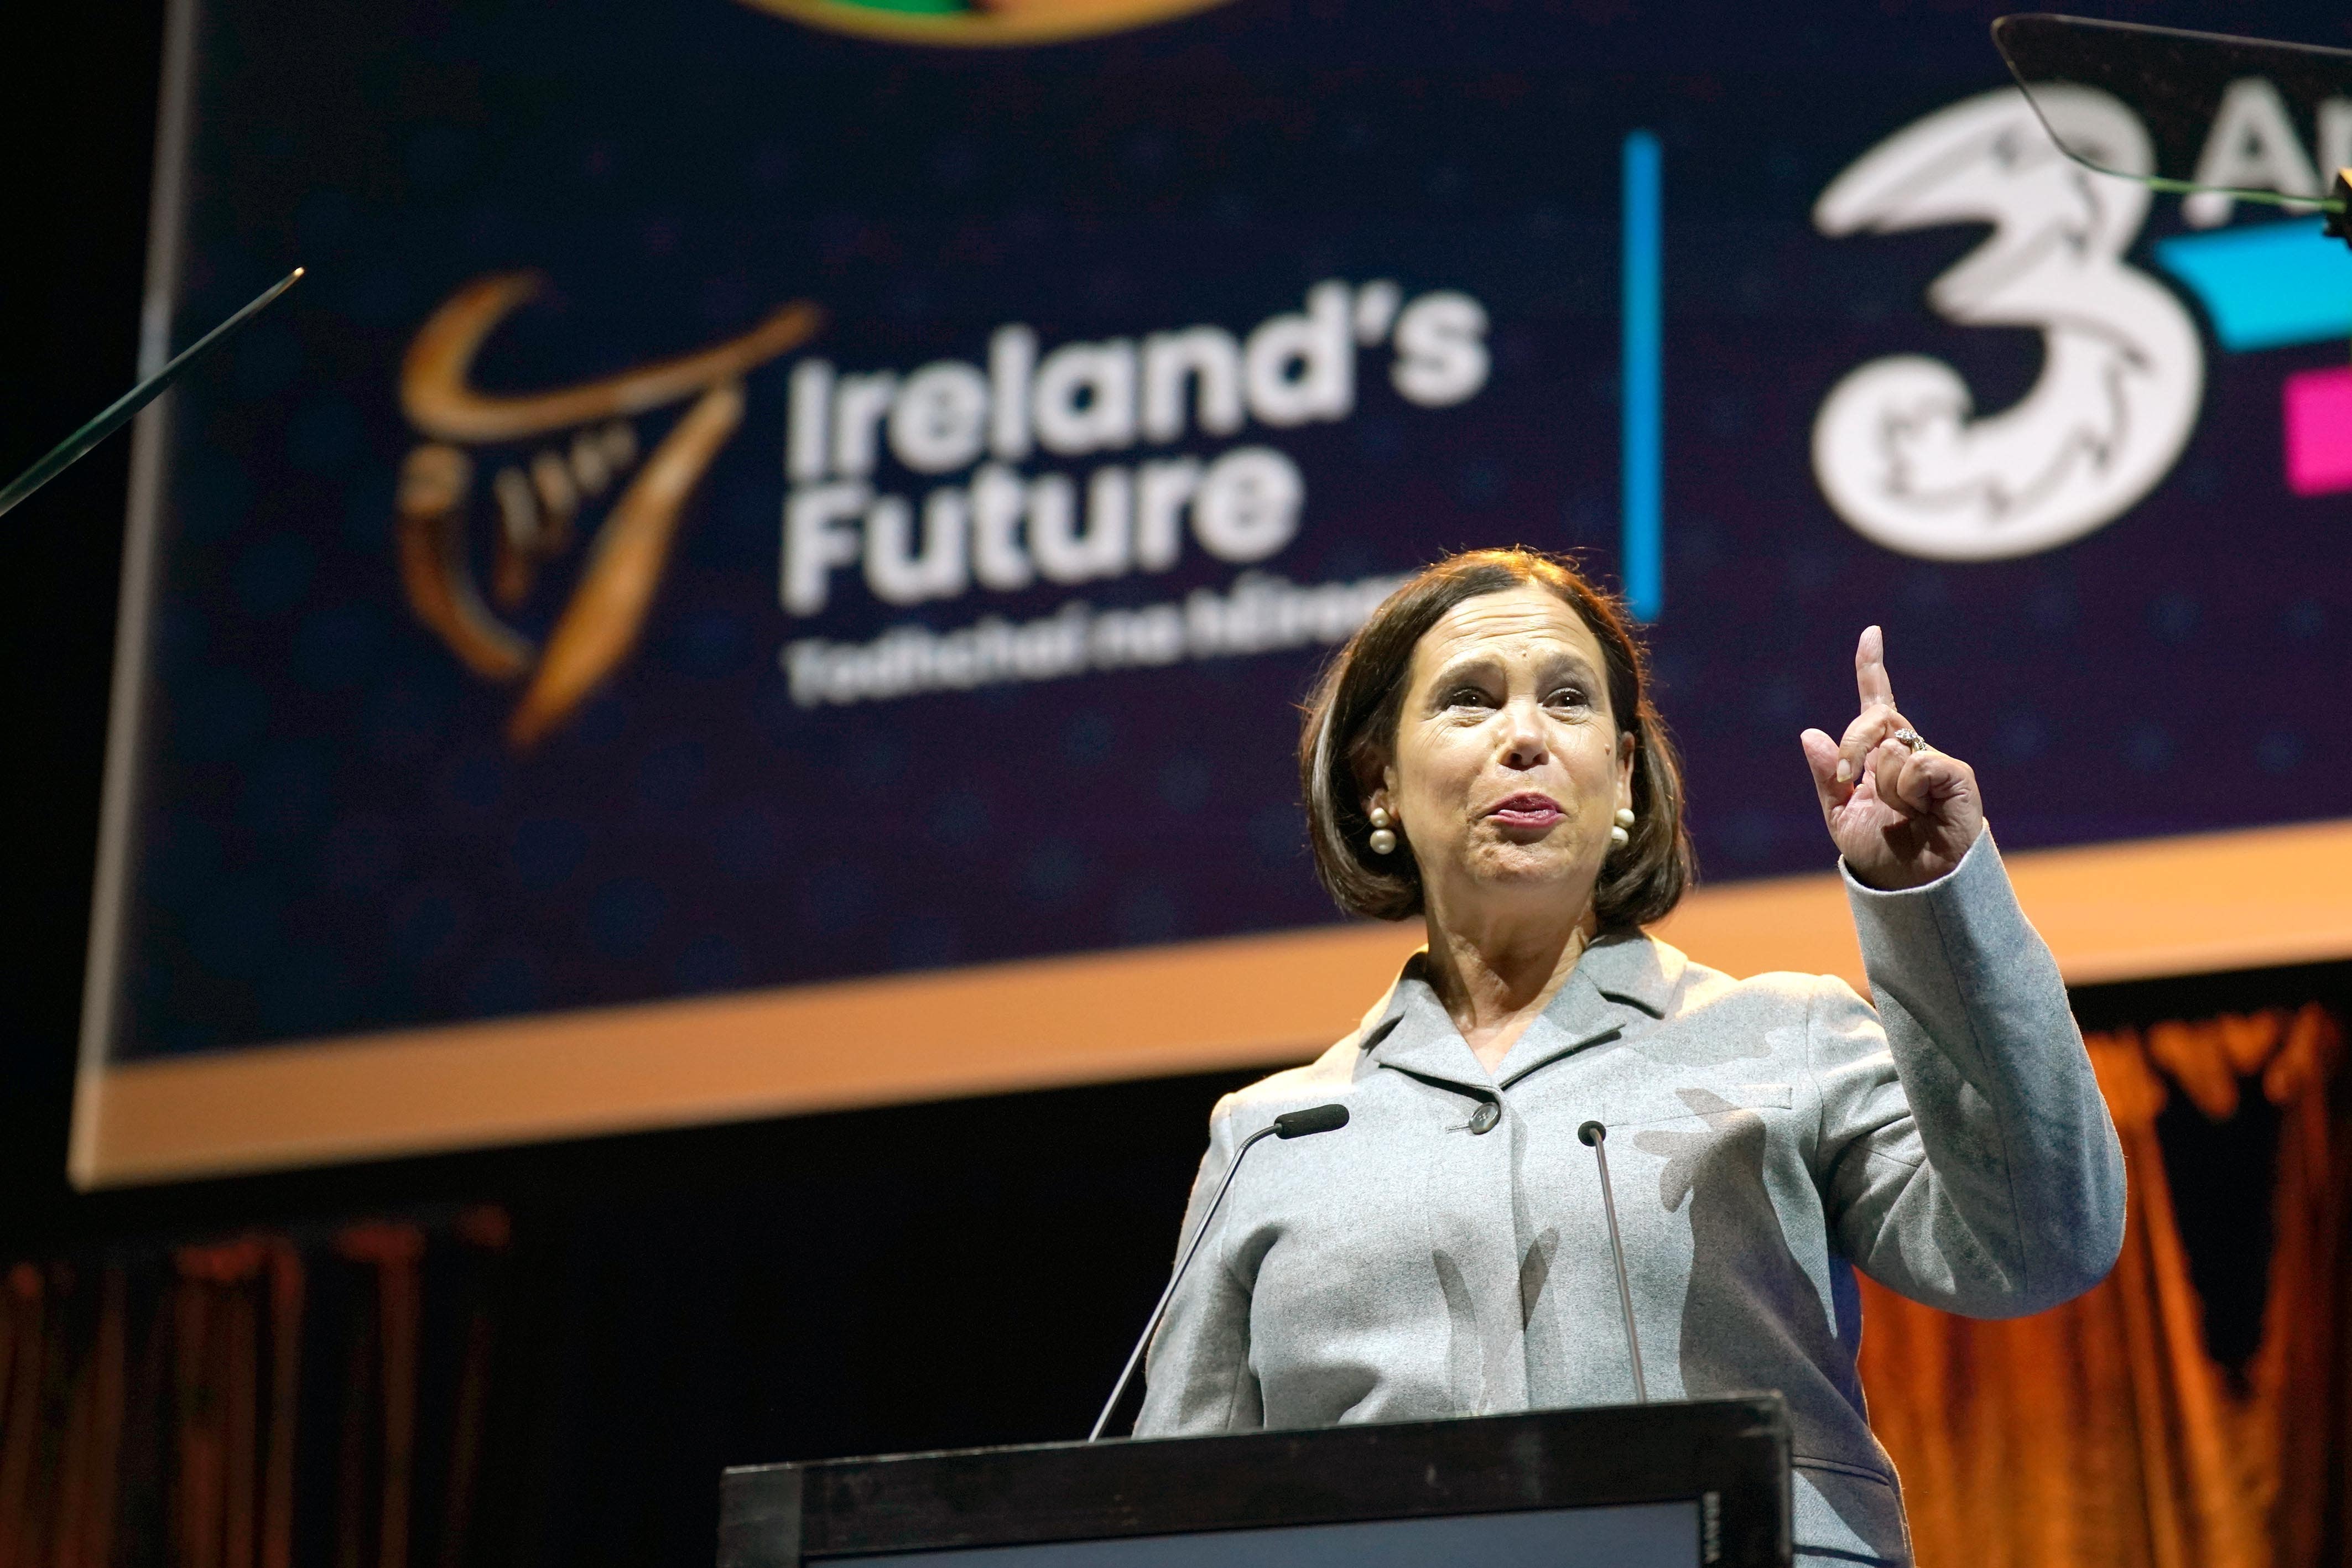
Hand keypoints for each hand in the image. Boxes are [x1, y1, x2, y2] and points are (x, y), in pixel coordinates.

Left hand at [1799, 626, 1983, 890]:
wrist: (1914, 884)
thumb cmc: (1881, 853)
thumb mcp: (1841, 815)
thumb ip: (1828, 776)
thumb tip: (1809, 734)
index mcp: (1879, 756)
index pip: (1875, 704)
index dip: (1872, 668)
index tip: (1871, 633)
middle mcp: (1908, 751)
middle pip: (1873, 718)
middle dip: (1852, 746)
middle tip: (1850, 780)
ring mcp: (1933, 760)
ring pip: (1890, 747)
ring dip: (1884, 785)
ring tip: (1903, 813)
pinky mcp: (1955, 773)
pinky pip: (1916, 763)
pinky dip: (1909, 790)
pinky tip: (1922, 810)